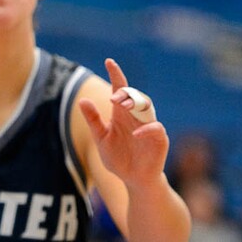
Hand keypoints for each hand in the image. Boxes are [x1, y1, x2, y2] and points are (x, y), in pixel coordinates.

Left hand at [78, 58, 168, 187]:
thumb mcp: (101, 139)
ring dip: (134, 104)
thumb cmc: (118, 158)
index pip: (120, 88)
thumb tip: (82, 100)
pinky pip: (156, 128)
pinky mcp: (159, 139)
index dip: (116, 74)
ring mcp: (148, 126)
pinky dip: (146, 129)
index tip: (109, 61)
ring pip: (146, 106)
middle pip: (133, 95)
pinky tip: (135, 134)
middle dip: (124, 93)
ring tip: (120, 106)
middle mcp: (136, 116)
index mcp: (121, 114)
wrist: (134, 181)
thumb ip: (93, 120)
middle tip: (112, 99)